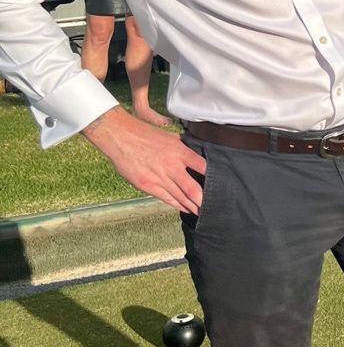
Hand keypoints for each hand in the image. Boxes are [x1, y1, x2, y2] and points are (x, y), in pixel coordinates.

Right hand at [83, 106, 206, 213]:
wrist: (121, 137)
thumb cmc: (145, 134)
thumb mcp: (171, 137)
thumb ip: (184, 148)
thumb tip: (197, 153)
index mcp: (180, 152)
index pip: (203, 167)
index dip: (212, 178)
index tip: (219, 186)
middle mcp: (172, 166)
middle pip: (193, 189)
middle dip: (204, 200)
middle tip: (213, 207)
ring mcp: (159, 177)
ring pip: (180, 197)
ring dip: (192, 206)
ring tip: (202, 211)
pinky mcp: (147, 185)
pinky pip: (166, 199)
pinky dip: (177, 205)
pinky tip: (185, 208)